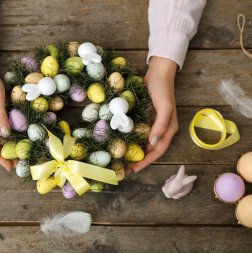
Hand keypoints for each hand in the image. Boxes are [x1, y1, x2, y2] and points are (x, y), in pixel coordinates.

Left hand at [131, 56, 178, 172]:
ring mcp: (153, 125)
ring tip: (122, 161)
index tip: (133, 169)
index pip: (157, 151)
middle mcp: (161, 130)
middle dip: (139, 161)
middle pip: (150, 151)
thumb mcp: (165, 107)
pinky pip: (138, 134)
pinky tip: (121, 145)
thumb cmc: (163, 90)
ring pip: (143, 144)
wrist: (158, 73)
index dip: (146, 161)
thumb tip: (153, 143)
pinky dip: (131, 141)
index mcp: (168, 130)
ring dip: (134, 153)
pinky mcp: (145, 119)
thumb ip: (160, 125)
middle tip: (125, 170)